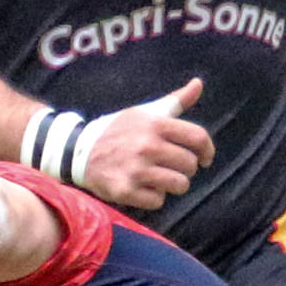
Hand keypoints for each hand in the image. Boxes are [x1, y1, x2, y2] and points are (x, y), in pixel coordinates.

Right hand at [73, 80, 214, 212]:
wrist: (77, 150)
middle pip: (190, 165)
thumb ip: (176, 101)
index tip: (205, 158)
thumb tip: (199, 83)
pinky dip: (152, 197)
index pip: (198, 138)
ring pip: (179, 185)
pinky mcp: (125, 190)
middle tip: (170, 166)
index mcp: (155, 124)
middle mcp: (147, 146)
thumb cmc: (118, 130)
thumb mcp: (146, 112)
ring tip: (158, 177)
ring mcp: (136, 169)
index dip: (207, 151)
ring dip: (171, 184)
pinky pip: (158, 201)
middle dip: (184, 168)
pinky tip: (141, 186)